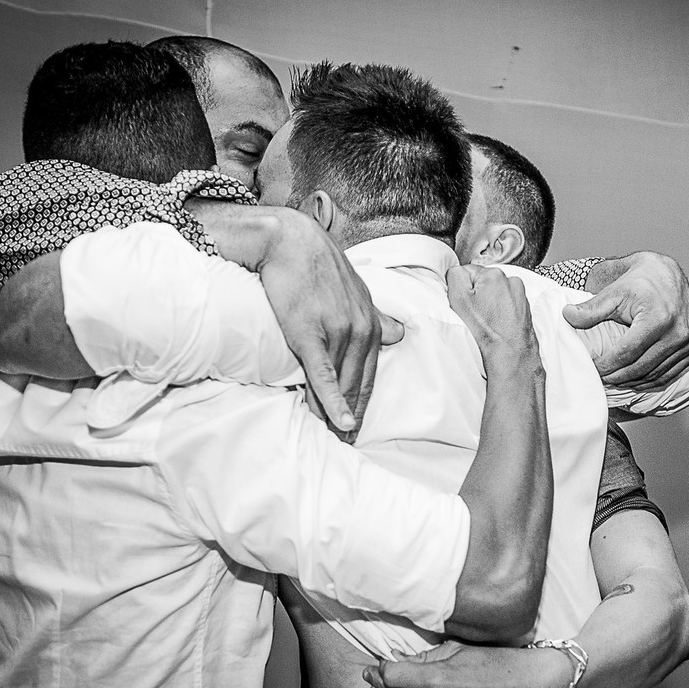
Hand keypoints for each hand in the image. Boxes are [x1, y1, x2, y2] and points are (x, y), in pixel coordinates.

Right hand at [255, 208, 402, 437]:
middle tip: (347, 446)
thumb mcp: (356, 289)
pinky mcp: (311, 333)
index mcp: (371, 322)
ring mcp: (338, 331)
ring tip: (333, 440)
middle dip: (353, 417)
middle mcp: (360, 329)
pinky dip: (331, 400)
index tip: (357, 429)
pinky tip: (338, 421)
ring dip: (336, 415)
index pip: (370, 374)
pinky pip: (323, 374)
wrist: (289, 241)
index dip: (363, 403)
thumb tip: (399, 334)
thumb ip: (378, 315)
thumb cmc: (317, 265)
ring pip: (340, 383)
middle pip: (358, 384)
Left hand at [362, 641, 565, 687]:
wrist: (532, 686)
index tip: (380, 664)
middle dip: (379, 684)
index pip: (390, 674)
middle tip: (371, 676)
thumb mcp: (458, 649)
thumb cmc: (498, 662)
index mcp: (437, 677)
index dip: (382, 668)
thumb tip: (397, 660)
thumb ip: (424, 658)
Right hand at [446, 265, 538, 364]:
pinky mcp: (525, 309)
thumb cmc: (487, 333)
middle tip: (476, 317)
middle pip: (483, 283)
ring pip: (495, 295)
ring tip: (488, 323)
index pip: (467, 273)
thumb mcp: (459, 300)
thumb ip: (455, 275)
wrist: (511, 357)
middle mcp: (511, 281)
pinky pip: (506, 306)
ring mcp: (520, 295)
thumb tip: (457, 270)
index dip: (462, 291)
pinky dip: (500, 314)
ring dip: (489, 305)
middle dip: (477, 297)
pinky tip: (497, 326)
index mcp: (494, 275)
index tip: (465, 306)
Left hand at [563, 251, 688, 389]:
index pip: (626, 354)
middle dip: (615, 377)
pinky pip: (668, 375)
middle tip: (597, 378)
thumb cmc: (640, 281)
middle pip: (640, 369)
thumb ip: (591, 308)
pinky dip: (648, 381)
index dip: (605, 365)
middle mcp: (678, 333)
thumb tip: (567, 317)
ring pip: (654, 376)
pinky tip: (632, 380)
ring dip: (631, 382)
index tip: (590, 368)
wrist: (668, 274)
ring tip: (611, 380)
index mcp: (659, 318)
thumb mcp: (614, 292)